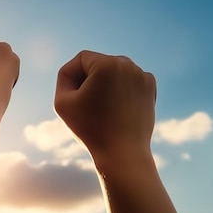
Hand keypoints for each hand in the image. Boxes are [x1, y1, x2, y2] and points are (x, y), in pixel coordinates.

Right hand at [54, 50, 155, 164]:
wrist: (122, 153)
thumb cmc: (89, 128)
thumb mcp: (62, 102)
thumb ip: (65, 78)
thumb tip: (80, 70)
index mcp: (107, 64)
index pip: (80, 59)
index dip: (71, 78)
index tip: (73, 101)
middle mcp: (128, 64)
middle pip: (98, 63)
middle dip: (88, 81)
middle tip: (86, 107)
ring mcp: (142, 75)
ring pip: (112, 71)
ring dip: (104, 84)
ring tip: (102, 109)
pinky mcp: (150, 87)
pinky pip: (127, 80)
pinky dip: (119, 90)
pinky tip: (116, 108)